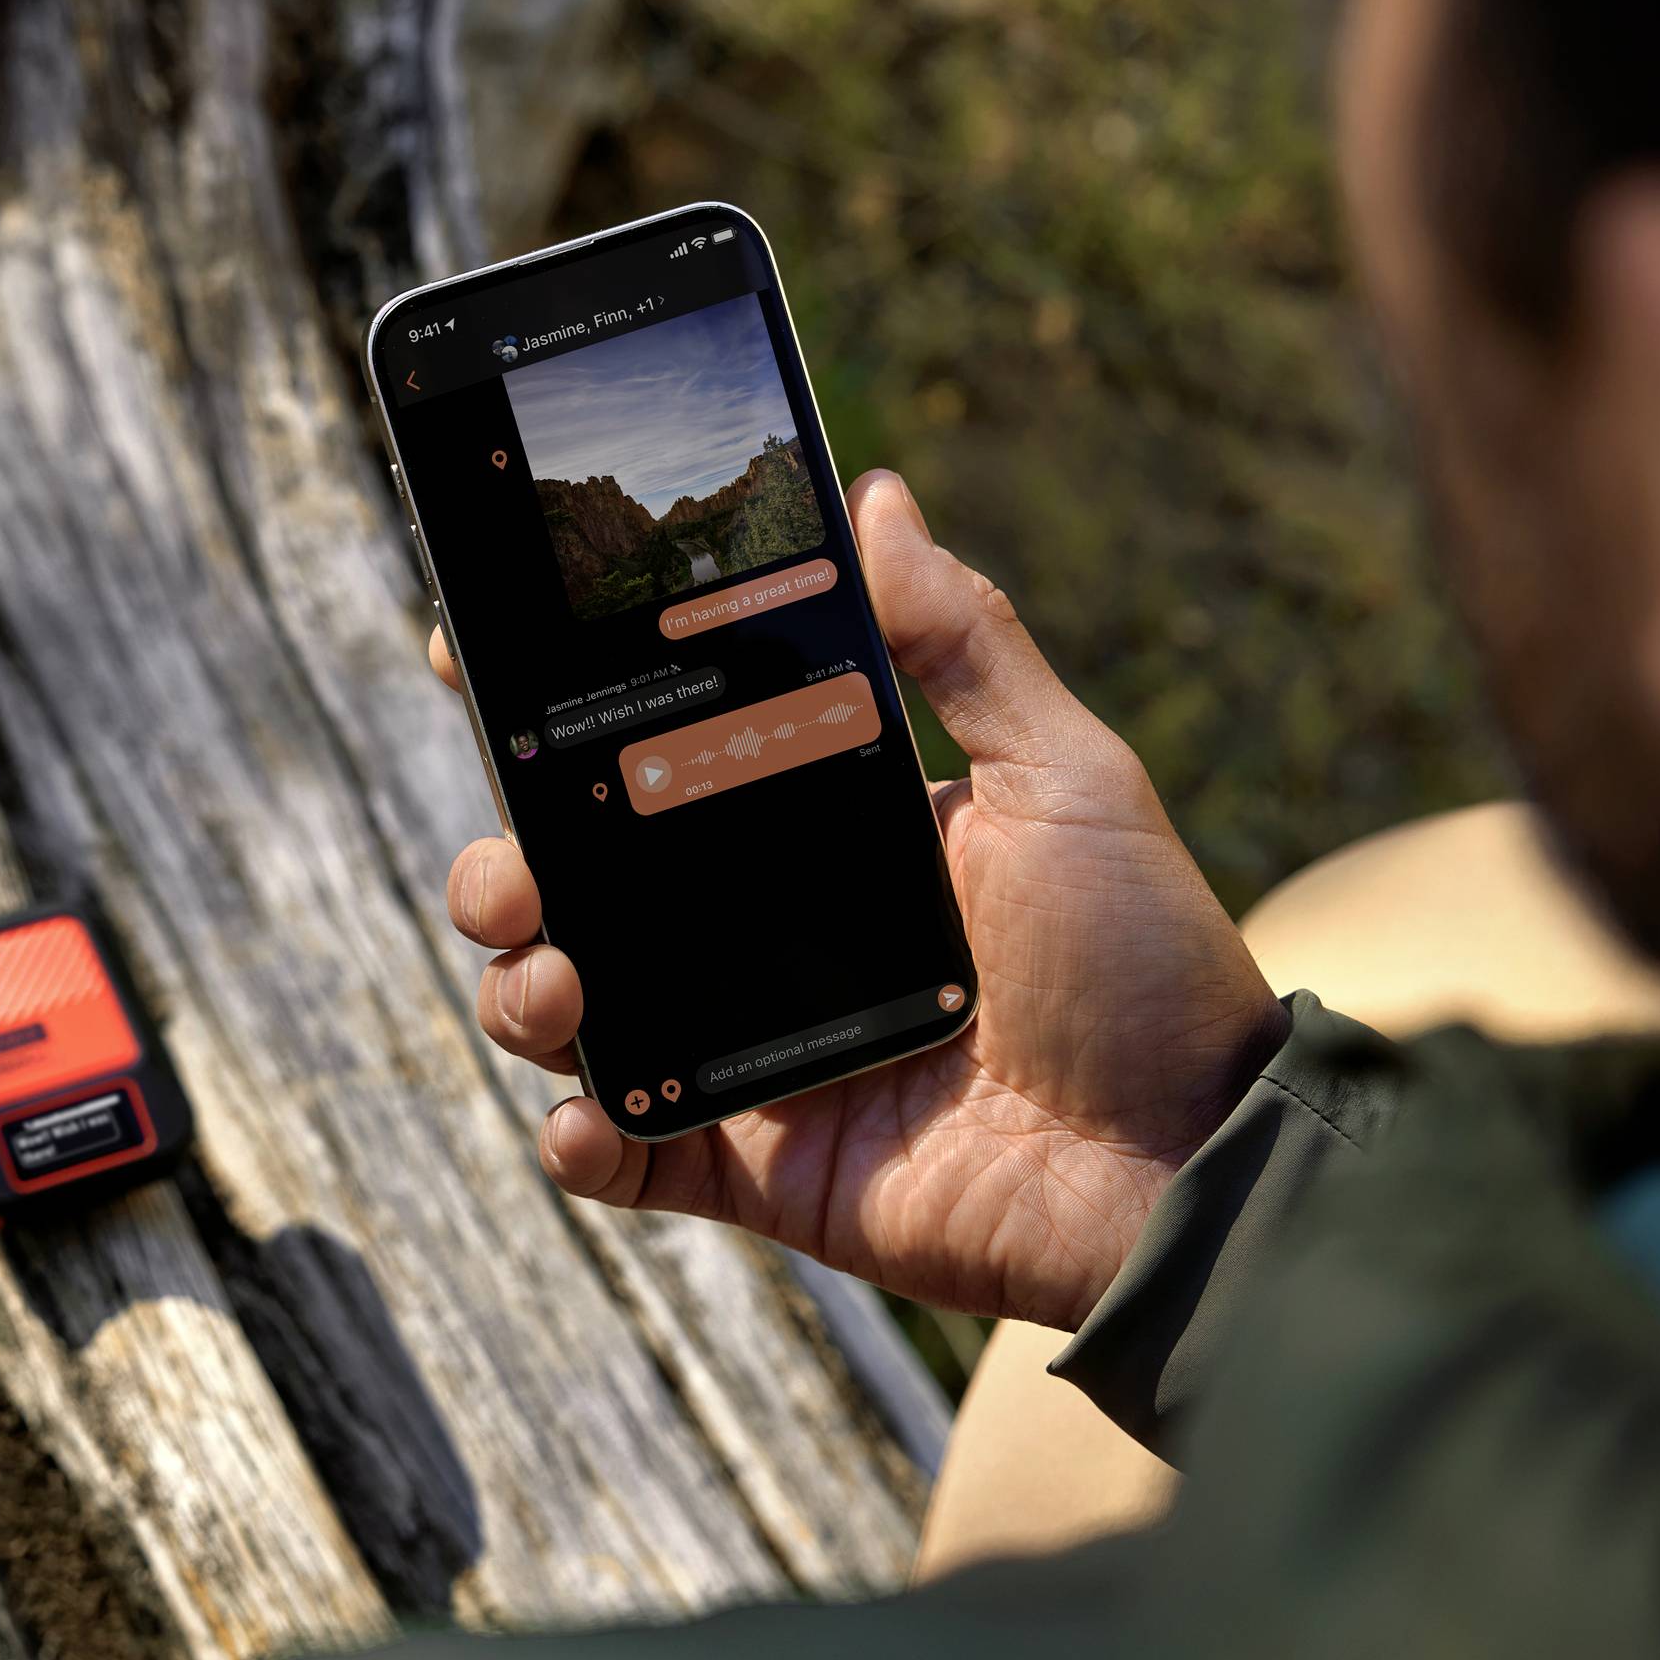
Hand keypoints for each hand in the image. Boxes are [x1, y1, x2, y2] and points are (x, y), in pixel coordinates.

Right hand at [440, 470, 1284, 1331]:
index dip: (557, 713)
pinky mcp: (761, 1165)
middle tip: (513, 863)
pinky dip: (580, 1139)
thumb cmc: (1146, 961)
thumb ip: (963, 643)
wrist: (1189, 1164)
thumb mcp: (1065, 778)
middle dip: (506, 862)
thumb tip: (877, 494)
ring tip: (555, 979)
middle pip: (583, 881)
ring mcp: (754, 1051)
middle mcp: (767, 932)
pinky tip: (586, 1116)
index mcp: (820, 827)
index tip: (470, 658)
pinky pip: (630, 1155)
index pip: (659, 756)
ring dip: (523, 989)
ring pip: (578, 1010)